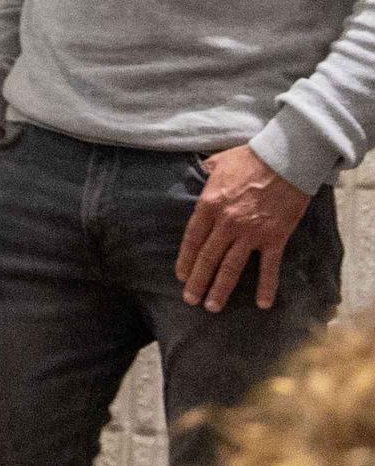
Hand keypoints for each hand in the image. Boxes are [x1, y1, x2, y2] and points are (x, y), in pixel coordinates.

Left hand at [176, 144, 311, 310]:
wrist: (286, 160)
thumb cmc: (250, 158)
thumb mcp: (217, 162)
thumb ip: (204, 174)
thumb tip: (197, 175)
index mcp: (209, 205)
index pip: (192, 239)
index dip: (185, 260)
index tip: (180, 276)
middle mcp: (227, 223)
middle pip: (208, 258)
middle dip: (198, 281)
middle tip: (190, 300)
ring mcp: (251, 233)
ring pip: (231, 267)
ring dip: (221, 289)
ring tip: (212, 307)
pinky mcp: (274, 237)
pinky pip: (268, 267)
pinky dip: (266, 287)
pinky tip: (262, 304)